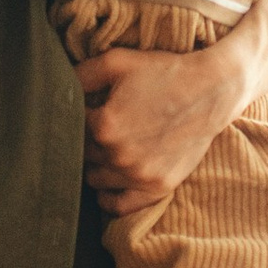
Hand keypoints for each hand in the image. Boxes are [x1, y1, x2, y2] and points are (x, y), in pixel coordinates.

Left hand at [76, 38, 249, 212]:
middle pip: (82, 155)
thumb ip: (79, 74)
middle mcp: (119, 155)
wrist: (212, 90)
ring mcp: (140, 175)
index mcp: (104, 125)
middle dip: (87, 141)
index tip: (88, 110)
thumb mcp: (117, 61)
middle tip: (101, 127)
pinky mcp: (159, 186)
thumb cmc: (164, 72)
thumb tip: (55, 86)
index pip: (71, 129)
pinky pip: (120, 205)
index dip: (78, 118)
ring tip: (109, 149)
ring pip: (96, 179)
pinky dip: (109, 197)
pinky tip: (108, 184)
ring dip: (97, 166)